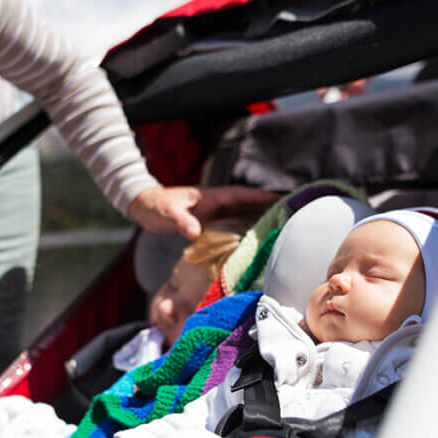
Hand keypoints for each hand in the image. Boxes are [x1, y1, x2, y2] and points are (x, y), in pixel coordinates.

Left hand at [127, 185, 278, 240]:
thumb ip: (182, 222)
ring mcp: (215, 211)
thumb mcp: (169, 214)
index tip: (285, 200)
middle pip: (250, 205)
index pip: (244, 195)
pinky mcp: (210, 221)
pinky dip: (246, 230)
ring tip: (282, 231)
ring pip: (244, 215)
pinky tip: (255, 242)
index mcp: (213, 196)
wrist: (144, 206)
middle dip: (271, 209)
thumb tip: (195, 233)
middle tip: (293, 218)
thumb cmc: (156, 207)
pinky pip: (233, 224)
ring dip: (261, 220)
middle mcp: (218, 202)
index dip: (264, 198)